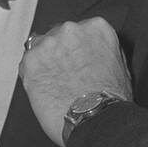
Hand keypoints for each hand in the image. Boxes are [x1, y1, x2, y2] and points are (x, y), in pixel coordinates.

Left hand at [21, 18, 131, 145]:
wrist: (95, 119)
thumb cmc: (111, 99)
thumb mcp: (120, 66)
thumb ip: (103, 50)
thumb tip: (94, 50)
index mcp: (96, 27)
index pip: (79, 31)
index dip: (77, 49)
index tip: (77, 61)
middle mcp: (71, 29)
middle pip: (57, 36)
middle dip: (60, 53)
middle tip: (66, 76)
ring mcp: (49, 43)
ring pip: (40, 48)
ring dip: (45, 63)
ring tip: (56, 85)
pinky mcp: (31, 60)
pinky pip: (27, 65)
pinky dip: (33, 76)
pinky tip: (46, 90)